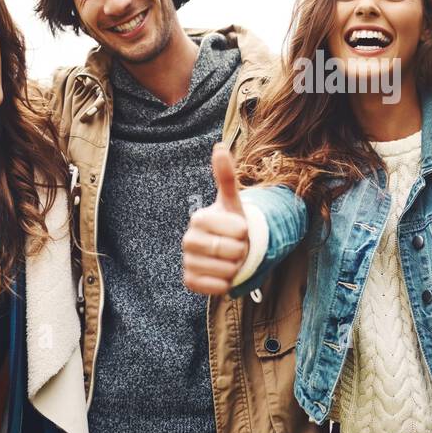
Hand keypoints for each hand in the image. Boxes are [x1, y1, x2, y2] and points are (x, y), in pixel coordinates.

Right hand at [182, 144, 250, 295]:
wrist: (228, 250)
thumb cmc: (232, 224)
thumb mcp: (233, 201)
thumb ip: (226, 175)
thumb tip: (219, 145)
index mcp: (198, 218)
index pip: (235, 230)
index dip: (244, 231)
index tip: (239, 229)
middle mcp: (188, 240)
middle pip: (229, 251)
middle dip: (241, 250)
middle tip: (236, 246)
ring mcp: (187, 261)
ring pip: (225, 270)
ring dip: (235, 267)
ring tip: (230, 259)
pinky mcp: (189, 281)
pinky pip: (216, 286)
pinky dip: (226, 283)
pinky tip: (223, 273)